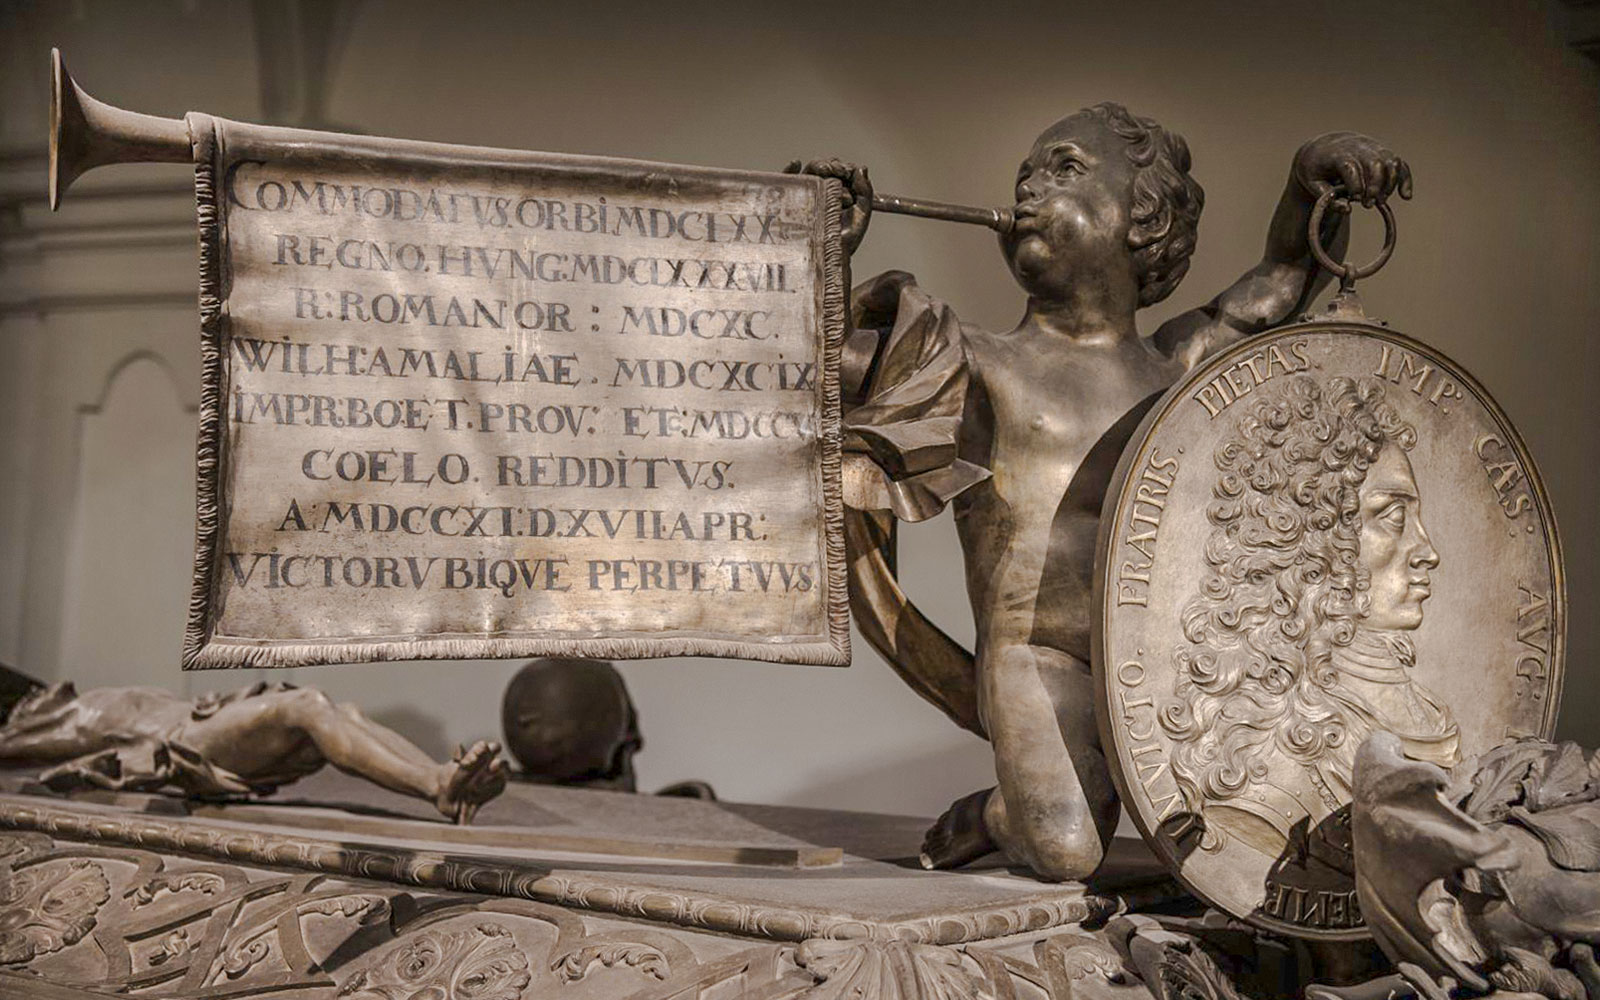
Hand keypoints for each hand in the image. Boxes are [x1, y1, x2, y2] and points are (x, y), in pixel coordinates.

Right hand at [785, 157, 872, 253]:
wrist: (828, 259)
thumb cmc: (844, 241)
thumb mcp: (861, 213)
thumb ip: (865, 190)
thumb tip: (861, 168)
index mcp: (837, 193)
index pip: (839, 171)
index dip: (844, 167)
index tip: (849, 172)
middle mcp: (820, 192)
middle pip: (824, 168)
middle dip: (832, 165)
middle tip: (838, 171)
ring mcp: (804, 196)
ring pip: (808, 172)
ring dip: (818, 166)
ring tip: (826, 170)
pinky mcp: (790, 202)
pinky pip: (785, 184)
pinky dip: (788, 171)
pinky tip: (795, 164)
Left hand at [1293, 132, 1412, 208]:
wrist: (1324, 147)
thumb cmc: (1316, 169)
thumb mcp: (1312, 184)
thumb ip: (1326, 198)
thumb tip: (1347, 210)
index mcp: (1337, 154)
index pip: (1350, 165)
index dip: (1355, 184)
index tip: (1355, 199)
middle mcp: (1358, 148)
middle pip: (1375, 163)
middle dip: (1375, 186)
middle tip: (1368, 204)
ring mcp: (1373, 149)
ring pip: (1391, 161)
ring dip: (1390, 184)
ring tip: (1380, 202)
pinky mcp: (1384, 154)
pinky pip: (1400, 164)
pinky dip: (1405, 179)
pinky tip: (1405, 196)